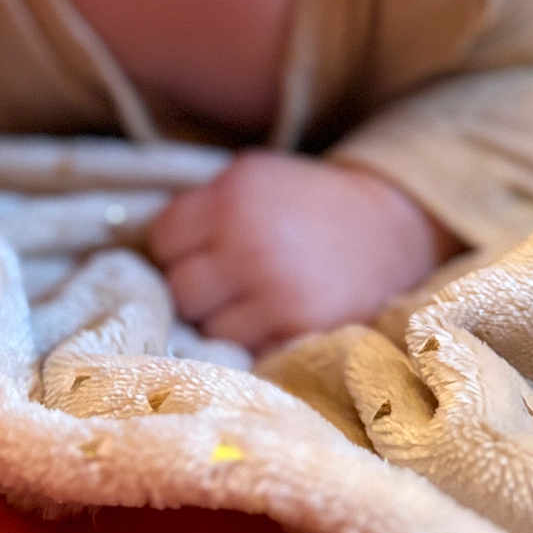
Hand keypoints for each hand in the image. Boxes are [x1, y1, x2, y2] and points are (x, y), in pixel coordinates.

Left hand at [148, 151, 463, 352]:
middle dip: (197, 291)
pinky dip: (254, 345)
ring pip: (208, 331)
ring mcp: (276, 291)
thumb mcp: (252, 178)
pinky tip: (273, 323)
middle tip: (226, 285)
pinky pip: (246, 354)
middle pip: (180, 291)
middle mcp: (249, 242)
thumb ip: (202, 210)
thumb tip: (141, 255)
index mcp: (232, 195)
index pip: (162, 241)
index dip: (177, 251)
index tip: (199, 253)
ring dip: (223, 324)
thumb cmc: (307, 203)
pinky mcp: (301, 330)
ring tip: (253, 305)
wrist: (391, 225)